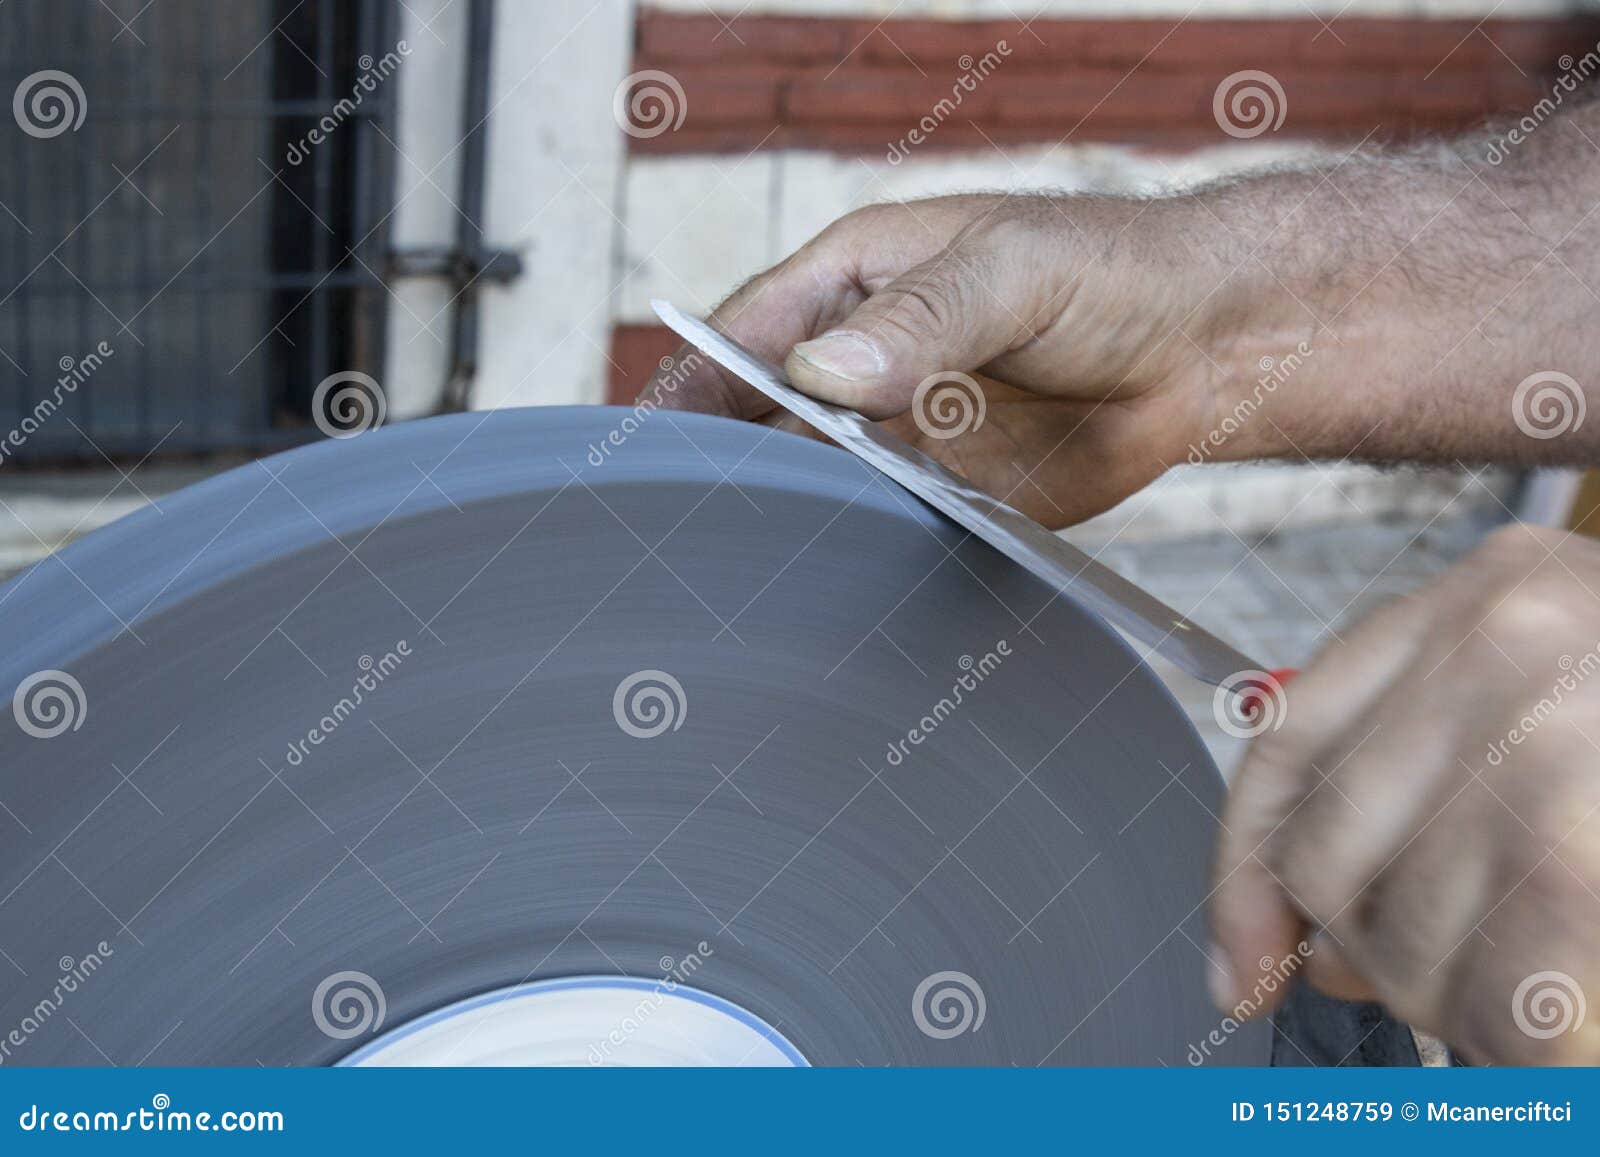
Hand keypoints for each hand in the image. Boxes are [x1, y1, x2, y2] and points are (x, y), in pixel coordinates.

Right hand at [641, 194, 1238, 528]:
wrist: (1211, 349)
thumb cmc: (1113, 272)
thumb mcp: (1014, 271)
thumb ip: (925, 318)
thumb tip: (823, 373)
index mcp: (854, 284)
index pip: (742, 338)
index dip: (690, 390)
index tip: (648, 450)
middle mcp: (863, 364)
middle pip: (761, 424)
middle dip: (724, 469)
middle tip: (688, 530)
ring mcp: (899, 435)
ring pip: (814, 486)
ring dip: (787, 522)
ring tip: (745, 572)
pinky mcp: (945, 496)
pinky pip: (881, 531)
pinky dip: (854, 557)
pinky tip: (831, 589)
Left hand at [1210, 523, 1599, 1063]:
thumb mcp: (1547, 721)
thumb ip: (1417, 795)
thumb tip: (1301, 942)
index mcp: (1490, 592)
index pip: (1290, 737)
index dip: (1245, 867)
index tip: (1241, 962)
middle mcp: (1519, 640)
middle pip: (1334, 850)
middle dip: (1370, 947)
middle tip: (1437, 973)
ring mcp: (1575, 745)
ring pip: (1407, 937)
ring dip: (1452, 1003)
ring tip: (1538, 981)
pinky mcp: (1590, 869)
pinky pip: (1506, 1001)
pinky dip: (1515, 1040)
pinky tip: (1559, 1021)